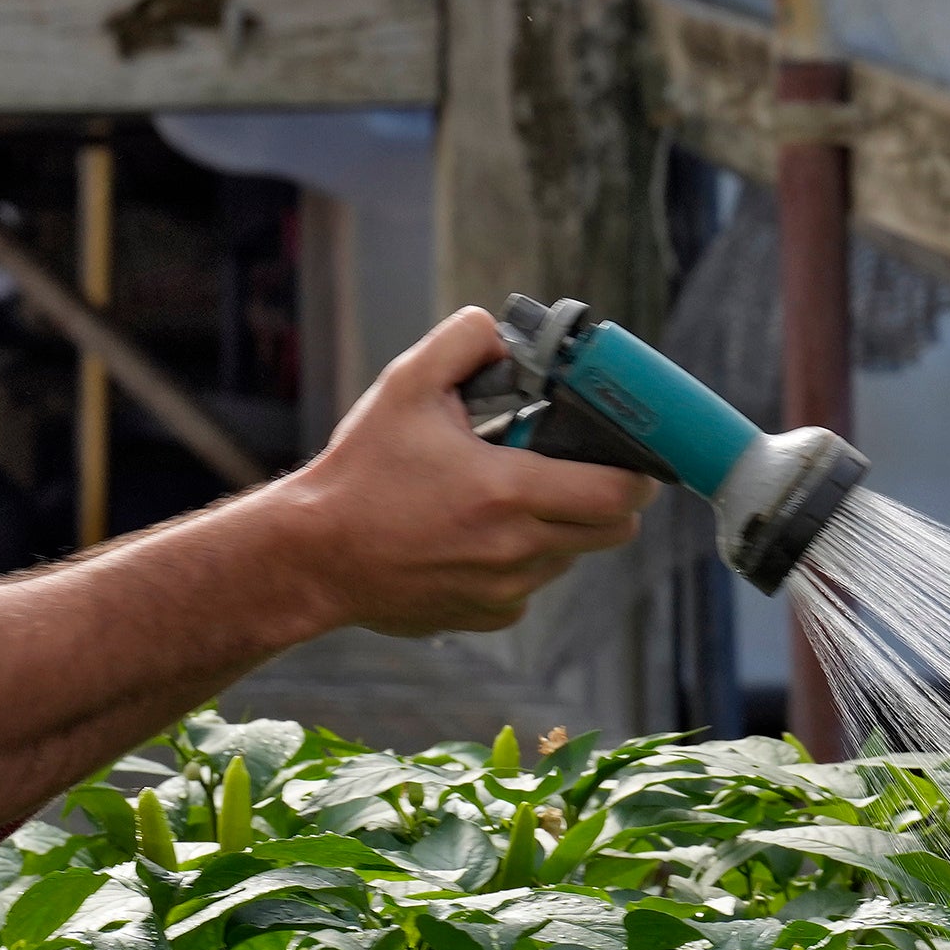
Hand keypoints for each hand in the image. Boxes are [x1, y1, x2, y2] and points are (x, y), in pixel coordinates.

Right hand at [276, 310, 658, 636]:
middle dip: (610, 499)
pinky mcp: (487, 615)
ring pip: (570, 557)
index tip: (631, 455)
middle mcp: (516, 548)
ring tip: (510, 500)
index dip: (637, 473)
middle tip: (581, 470)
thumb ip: (463, 344)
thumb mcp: (406, 388)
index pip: (619, 494)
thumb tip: (505, 334)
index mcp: (508, 491)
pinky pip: (531, 588)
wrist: (312, 556)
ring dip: (560, 528)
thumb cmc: (360, 472)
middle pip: (614, 532)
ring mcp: (504, 590)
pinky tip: (476, 538)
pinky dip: (521, 564)